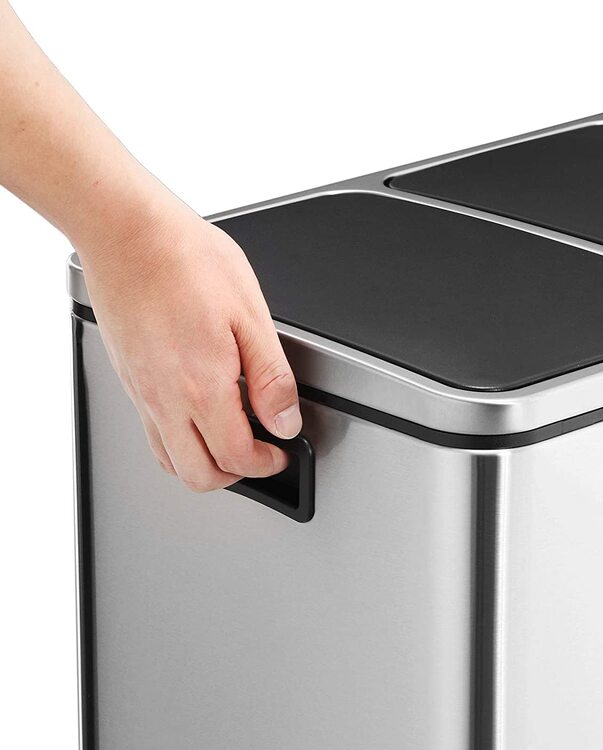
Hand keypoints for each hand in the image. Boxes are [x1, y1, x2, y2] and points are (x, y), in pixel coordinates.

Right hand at [78, 203, 301, 491]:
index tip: (282, 451)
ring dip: (204, 463)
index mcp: (201, 387)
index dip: (267, 463)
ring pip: (169, 460)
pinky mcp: (129, 378)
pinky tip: (198, 414)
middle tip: (260, 454)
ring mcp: (141, 392)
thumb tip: (285, 420)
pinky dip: (178, 441)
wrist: (127, 231)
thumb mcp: (250, 316)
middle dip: (236, 475)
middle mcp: (165, 398)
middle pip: (198, 475)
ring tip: (231, 439)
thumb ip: (270, 377)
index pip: (236, 456)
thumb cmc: (187, 260)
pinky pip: (150, 432)